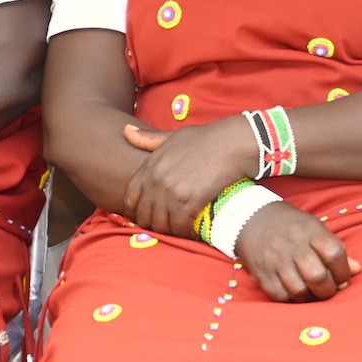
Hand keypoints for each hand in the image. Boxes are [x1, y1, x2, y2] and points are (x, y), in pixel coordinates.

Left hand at [121, 116, 255, 235]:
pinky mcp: (191, 201)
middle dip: (152, 224)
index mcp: (151, 165)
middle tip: (165, 227)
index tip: (145, 216)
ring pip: (161, 224)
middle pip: (145, 214)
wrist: (235, 142)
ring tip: (178, 231)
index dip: (135, 211)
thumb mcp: (174, 136)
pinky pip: (180, 225)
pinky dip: (185, 231)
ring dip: (169, 230)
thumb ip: (148, 138)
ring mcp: (173, 191)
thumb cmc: (207, 137)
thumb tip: (125, 130)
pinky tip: (192, 231)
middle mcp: (157, 180)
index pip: (130, 197)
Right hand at [234, 202, 361, 301]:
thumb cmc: (291, 226)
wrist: (252, 219)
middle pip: (318, 276)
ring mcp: (275, 261)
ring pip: (299, 290)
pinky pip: (280, 296)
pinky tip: (296, 293)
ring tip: (313, 292)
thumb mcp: (316, 229)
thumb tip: (357, 270)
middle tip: (329, 289)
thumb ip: (335, 250)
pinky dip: (292, 300)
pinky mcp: (262, 274)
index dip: (343, 271)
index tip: (343, 277)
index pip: (335, 254)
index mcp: (311, 232)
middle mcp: (293, 246)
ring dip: (311, 297)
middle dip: (329, 290)